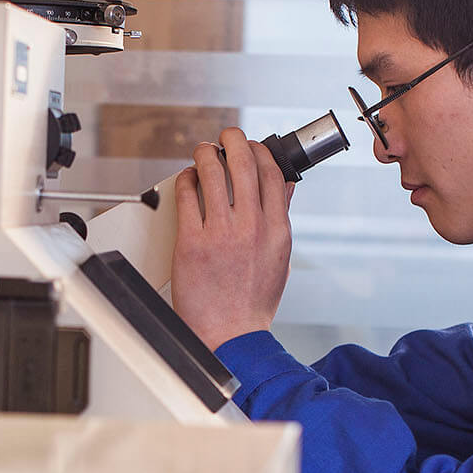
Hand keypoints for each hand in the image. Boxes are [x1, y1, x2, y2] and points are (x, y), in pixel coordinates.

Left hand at [170, 127, 291, 350]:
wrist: (230, 335)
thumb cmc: (253, 303)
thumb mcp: (280, 258)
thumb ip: (281, 219)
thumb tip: (286, 186)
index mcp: (276, 230)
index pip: (272, 174)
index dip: (260, 151)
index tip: (252, 147)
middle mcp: (251, 228)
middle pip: (243, 165)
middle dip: (233, 140)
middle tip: (226, 136)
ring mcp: (221, 234)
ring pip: (212, 173)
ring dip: (206, 154)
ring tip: (202, 152)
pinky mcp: (192, 243)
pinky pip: (187, 197)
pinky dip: (186, 180)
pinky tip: (186, 179)